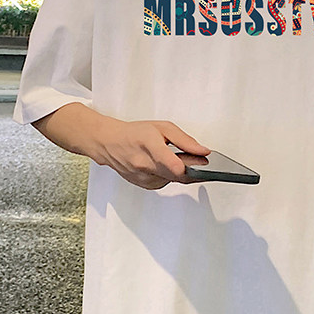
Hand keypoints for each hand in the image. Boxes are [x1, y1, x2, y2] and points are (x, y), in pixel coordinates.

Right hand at [89, 118, 210, 189]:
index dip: (192, 165)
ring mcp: (144, 178)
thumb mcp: (162, 128)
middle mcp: (145, 166)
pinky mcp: (146, 186)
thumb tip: (203, 151)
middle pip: (178, 175)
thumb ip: (185, 140)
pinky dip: (171, 175)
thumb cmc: (134, 134)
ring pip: (174, 180)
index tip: (203, 161)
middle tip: (197, 158)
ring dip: (180, 171)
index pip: (173, 165)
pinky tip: (165, 165)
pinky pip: (167, 182)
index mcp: (149, 146)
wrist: (110, 144)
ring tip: (174, 157)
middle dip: (192, 168)